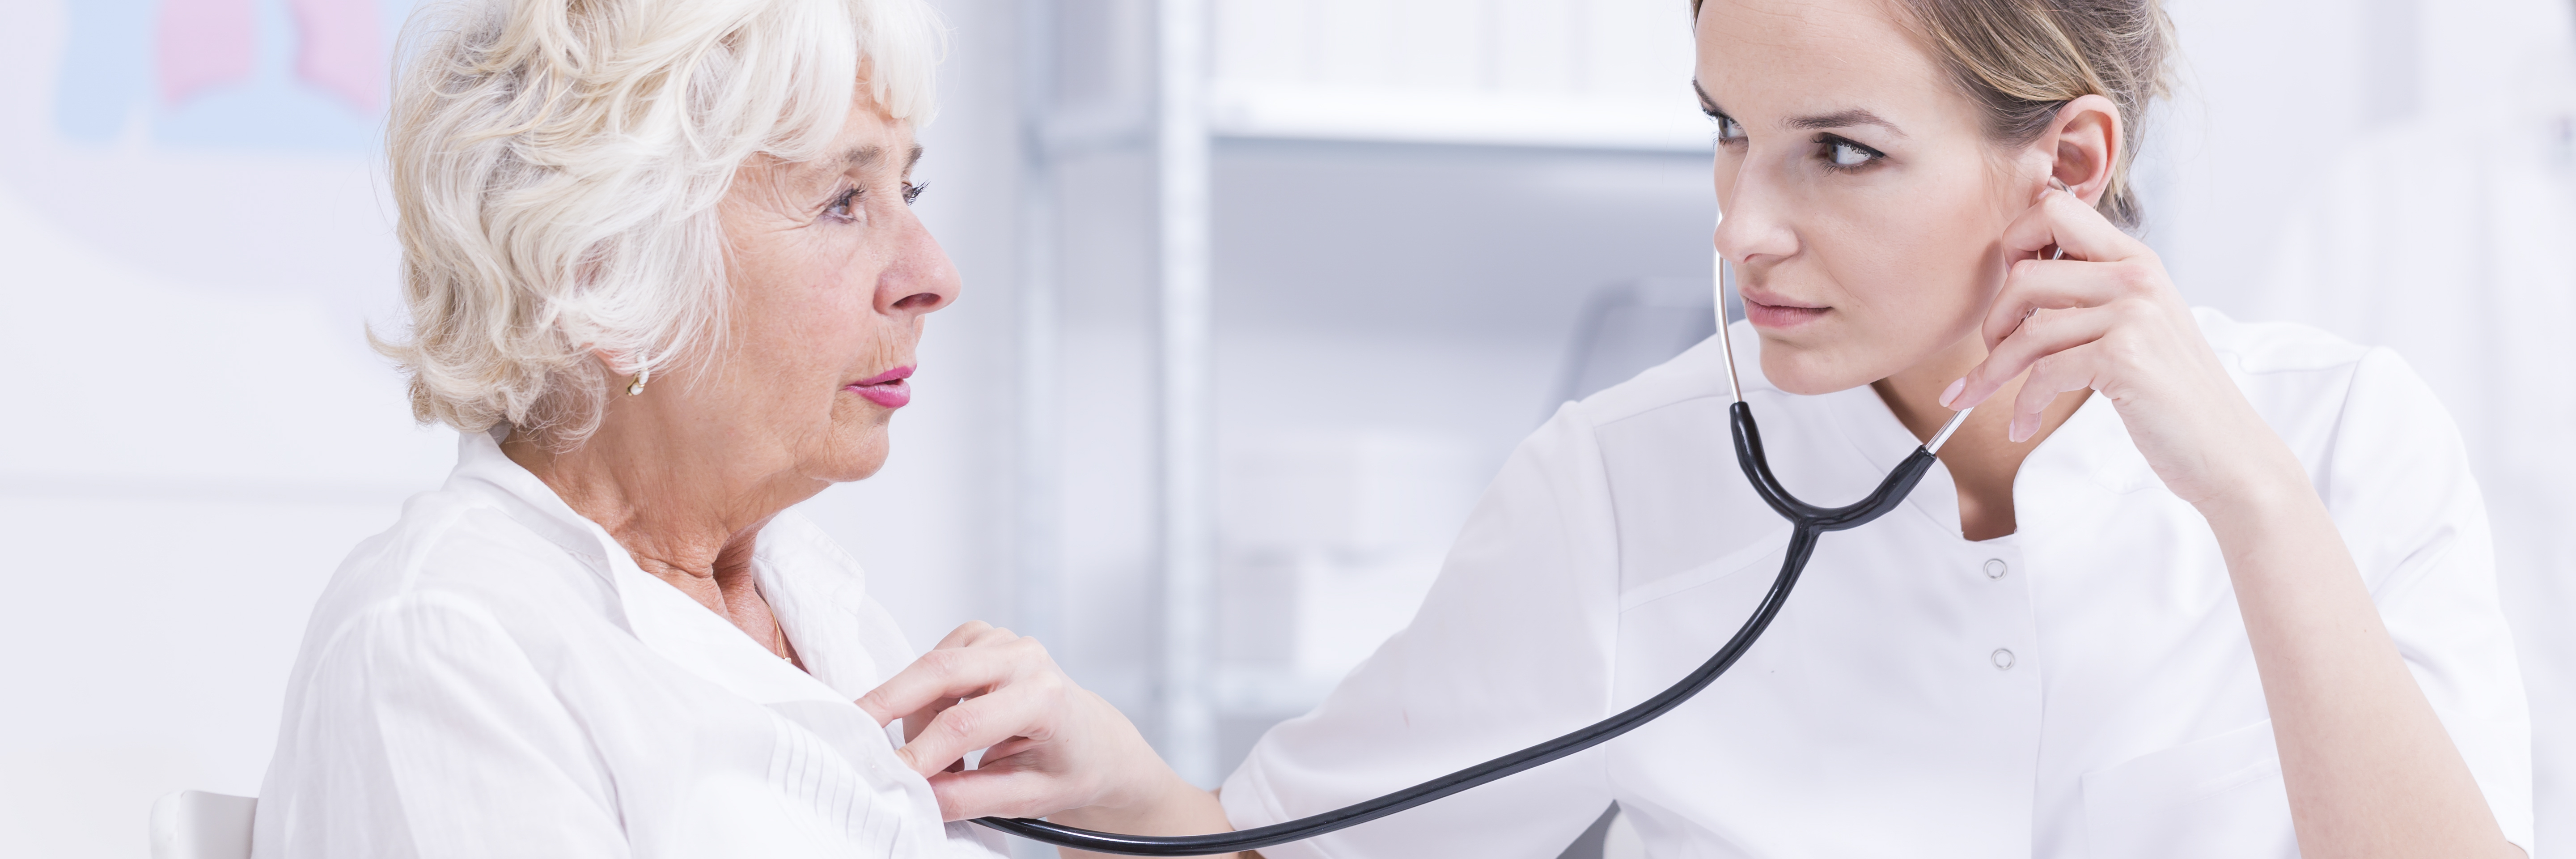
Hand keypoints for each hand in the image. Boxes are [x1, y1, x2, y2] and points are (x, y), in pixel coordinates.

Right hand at [856, 621, 1196, 823]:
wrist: (1097, 742)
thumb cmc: (1070, 768)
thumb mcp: (1028, 797)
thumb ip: (970, 797)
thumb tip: (916, 796)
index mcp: (1045, 696)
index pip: (965, 724)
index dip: (918, 753)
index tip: (885, 776)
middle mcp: (1025, 657)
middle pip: (938, 674)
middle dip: (886, 706)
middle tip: (851, 737)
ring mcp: (1003, 640)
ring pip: (930, 670)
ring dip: (913, 714)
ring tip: (935, 759)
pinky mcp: (983, 637)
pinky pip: (933, 663)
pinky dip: (925, 697)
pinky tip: (944, 726)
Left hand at [1939, 183, 2301, 508]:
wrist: (2227, 449)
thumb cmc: (2172, 392)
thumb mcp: (2139, 324)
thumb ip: (2093, 293)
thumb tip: (2020, 276)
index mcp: (2135, 260)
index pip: (2054, 209)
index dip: (2013, 243)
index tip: (2008, 291)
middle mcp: (2136, 277)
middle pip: (2024, 272)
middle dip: (1993, 320)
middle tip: (1993, 354)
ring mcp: (2132, 315)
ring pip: (2027, 329)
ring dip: (1993, 370)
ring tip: (1983, 395)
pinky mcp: (2124, 357)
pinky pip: (2044, 373)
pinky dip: (2023, 404)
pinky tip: (2022, 425)